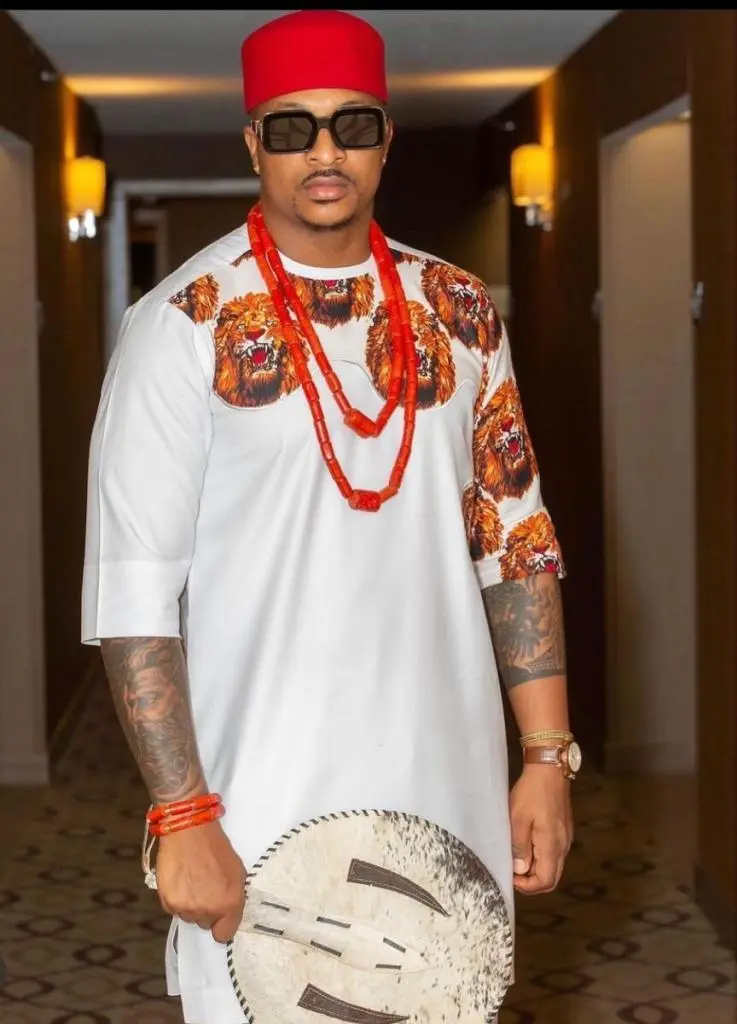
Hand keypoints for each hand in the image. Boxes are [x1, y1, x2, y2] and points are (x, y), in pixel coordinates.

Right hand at [155, 820, 245, 942]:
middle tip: (205, 887)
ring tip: (192, 880)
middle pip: (206, 924)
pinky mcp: (168, 902)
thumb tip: (228, 912)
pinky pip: (174, 909)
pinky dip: (176, 899)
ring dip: (190, 904)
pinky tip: (180, 880)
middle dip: (207, 910)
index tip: (220, 915)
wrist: (189, 830)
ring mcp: (186, 908)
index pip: (224, 934)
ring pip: (189, 917)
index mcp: (229, 903)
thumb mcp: (237, 871)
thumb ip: (234, 897)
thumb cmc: (215, 846)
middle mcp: (208, 910)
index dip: (222, 924)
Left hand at [509, 764, 572, 894]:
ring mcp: (565, 838)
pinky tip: (527, 846)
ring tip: (516, 858)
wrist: (550, 769)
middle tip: (513, 873)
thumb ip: (519, 847)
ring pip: (553, 866)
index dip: (527, 886)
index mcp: (552, 846)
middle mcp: (563, 846)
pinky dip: (541, 858)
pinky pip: (554, 854)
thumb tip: (519, 869)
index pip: (545, 881)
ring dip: (536, 870)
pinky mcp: (564, 830)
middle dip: (532, 882)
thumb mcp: (518, 819)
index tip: (511, 877)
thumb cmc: (532, 792)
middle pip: (551, 878)